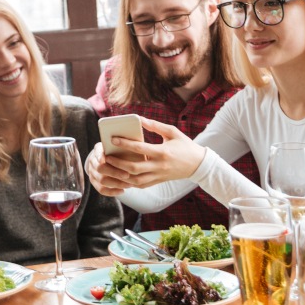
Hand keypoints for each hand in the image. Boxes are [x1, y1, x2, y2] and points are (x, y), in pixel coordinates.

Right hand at [85, 142, 131, 196]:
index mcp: (98, 150)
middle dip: (115, 172)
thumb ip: (121, 145)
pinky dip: (112, 192)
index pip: (98, 152)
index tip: (109, 159)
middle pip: (100, 168)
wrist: (105, 157)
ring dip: (116, 183)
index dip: (102, 156)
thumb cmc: (115, 150)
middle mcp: (92, 161)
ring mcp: (92, 172)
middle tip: (127, 175)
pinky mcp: (94, 182)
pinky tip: (122, 191)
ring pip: (102, 181)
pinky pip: (101, 189)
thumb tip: (135, 144)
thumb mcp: (117, 145)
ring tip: (128, 184)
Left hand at [86, 117, 205, 193]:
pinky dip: (129, 182)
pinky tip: (120, 176)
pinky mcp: (158, 182)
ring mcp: (158, 176)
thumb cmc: (185, 145)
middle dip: (117, 164)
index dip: (125, 144)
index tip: (113, 139)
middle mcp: (159, 166)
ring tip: (109, 168)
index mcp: (163, 152)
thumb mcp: (172, 132)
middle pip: (134, 168)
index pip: (140, 148)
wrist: (198, 164)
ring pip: (135, 180)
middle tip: (106, 157)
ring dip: (120, 176)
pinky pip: (140, 185)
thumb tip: (139, 119)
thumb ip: (155, 126)